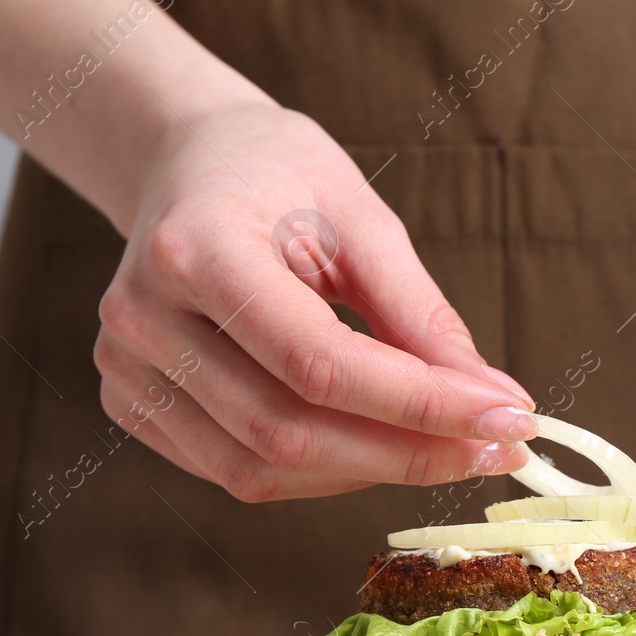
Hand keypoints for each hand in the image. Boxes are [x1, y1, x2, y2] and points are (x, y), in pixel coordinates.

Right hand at [94, 99, 535, 499]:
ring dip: (370, 470)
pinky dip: (321, 471)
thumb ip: (420, 314)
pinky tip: (374, 443)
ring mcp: (125, 370)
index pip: (319, 362)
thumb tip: (492, 399)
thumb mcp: (360, 217)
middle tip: (497, 446)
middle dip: (408, 452)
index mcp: (194, 249)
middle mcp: (142, 318)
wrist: (186, 164)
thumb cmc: (278, 177)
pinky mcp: (130, 403)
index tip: (511, 417)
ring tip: (446, 446)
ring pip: (263, 468)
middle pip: (288, 430)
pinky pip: (237, 470)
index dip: (421, 405)